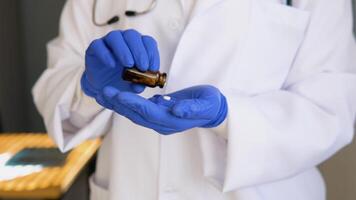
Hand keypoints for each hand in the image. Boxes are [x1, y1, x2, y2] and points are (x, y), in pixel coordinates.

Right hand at [81, 29, 159, 104]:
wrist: (103, 86)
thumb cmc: (122, 81)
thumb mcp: (133, 85)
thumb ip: (139, 84)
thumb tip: (140, 86)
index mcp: (138, 45)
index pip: (148, 42)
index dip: (152, 54)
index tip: (153, 68)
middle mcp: (124, 39)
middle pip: (132, 36)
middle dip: (139, 52)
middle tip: (143, 67)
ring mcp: (108, 42)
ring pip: (115, 37)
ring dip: (124, 50)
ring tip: (129, 65)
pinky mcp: (95, 47)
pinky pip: (98, 45)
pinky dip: (106, 54)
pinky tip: (112, 65)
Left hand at [98, 85, 227, 134]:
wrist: (213, 111)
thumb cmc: (209, 105)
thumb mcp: (204, 104)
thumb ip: (191, 108)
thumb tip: (176, 110)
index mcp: (171, 121)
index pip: (147, 112)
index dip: (131, 104)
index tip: (116, 94)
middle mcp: (162, 123)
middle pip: (136, 115)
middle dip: (118, 104)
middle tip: (102, 92)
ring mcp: (159, 120)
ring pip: (134, 114)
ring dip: (118, 105)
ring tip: (102, 94)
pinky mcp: (158, 114)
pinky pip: (138, 110)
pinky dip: (126, 103)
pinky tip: (116, 96)